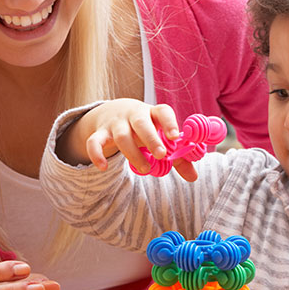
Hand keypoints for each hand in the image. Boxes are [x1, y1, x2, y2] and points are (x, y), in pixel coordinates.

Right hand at [57, 99, 196, 180]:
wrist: (113, 112)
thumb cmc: (146, 129)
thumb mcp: (161, 137)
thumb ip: (178, 157)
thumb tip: (193, 177)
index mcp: (153, 113)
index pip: (163, 112)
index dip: (170, 122)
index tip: (175, 136)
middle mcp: (134, 115)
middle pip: (142, 123)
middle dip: (151, 138)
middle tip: (161, 154)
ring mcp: (116, 123)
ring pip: (122, 136)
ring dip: (132, 153)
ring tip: (145, 169)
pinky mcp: (100, 132)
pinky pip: (95, 142)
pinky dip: (96, 154)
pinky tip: (103, 167)